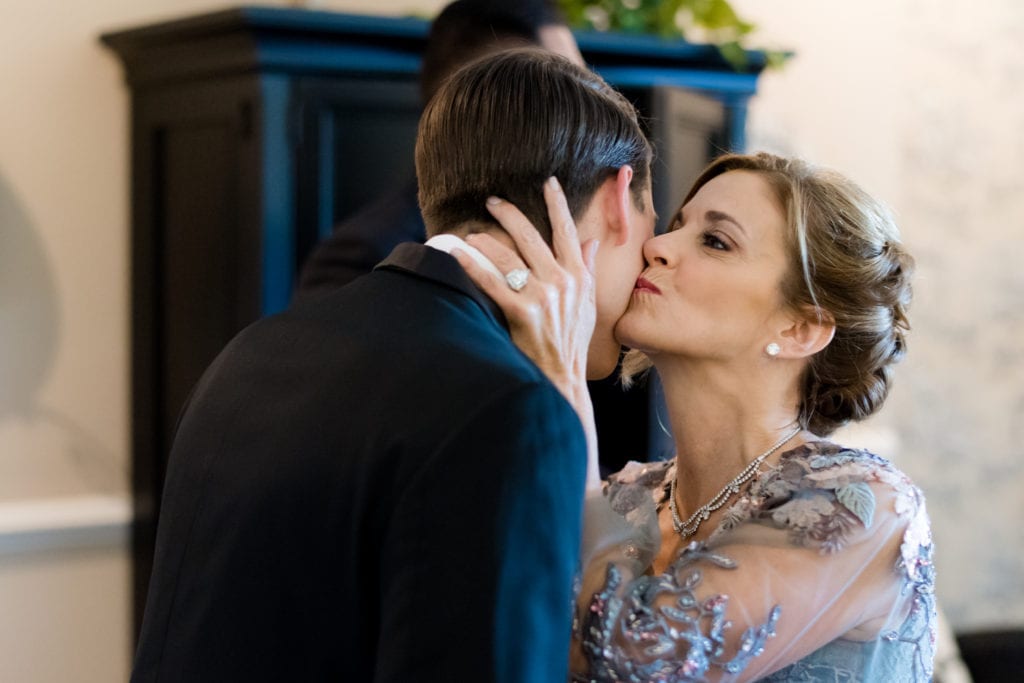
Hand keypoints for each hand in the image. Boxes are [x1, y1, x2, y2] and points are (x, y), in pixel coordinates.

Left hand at [452, 177, 601, 488]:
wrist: (562, 382)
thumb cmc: (571, 346)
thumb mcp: (588, 307)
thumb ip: (588, 270)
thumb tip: (591, 241)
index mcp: (580, 278)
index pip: (568, 232)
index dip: (557, 205)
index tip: (548, 183)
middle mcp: (563, 282)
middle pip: (533, 236)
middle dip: (511, 214)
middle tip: (492, 200)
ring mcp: (544, 296)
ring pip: (509, 256)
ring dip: (486, 240)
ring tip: (468, 233)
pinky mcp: (523, 312)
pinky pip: (492, 281)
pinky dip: (471, 265)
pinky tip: (455, 253)